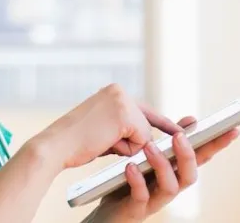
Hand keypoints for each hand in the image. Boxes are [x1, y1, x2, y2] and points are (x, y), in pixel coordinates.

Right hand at [29, 84, 177, 169]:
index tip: (183, 128)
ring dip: (127, 145)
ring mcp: (123, 101)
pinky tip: (104, 142)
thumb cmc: (75, 142)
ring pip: (144, 133)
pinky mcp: (125, 115)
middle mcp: (119, 91)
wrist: (56, 145)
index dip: (162, 123)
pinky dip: (125, 148)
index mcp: (112, 91)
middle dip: (134, 140)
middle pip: (145, 123)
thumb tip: (149, 139)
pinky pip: (141, 141)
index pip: (142, 109)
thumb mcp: (103, 128)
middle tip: (110, 140)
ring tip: (99, 140)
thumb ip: (124, 127)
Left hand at [85, 116, 239, 222]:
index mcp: (174, 174)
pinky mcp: (136, 209)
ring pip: (170, 188)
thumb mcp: (148, 158)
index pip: (201, 159)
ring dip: (162, 166)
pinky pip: (141, 197)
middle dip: (189, 156)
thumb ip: (169, 140)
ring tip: (150, 147)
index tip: (232, 129)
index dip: (217, 145)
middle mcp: (168, 188)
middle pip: (190, 176)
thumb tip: (192, 119)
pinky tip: (131, 167)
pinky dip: (138, 181)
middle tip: (181, 136)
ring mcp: (154, 201)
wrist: (105, 213)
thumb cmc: (127, 182)